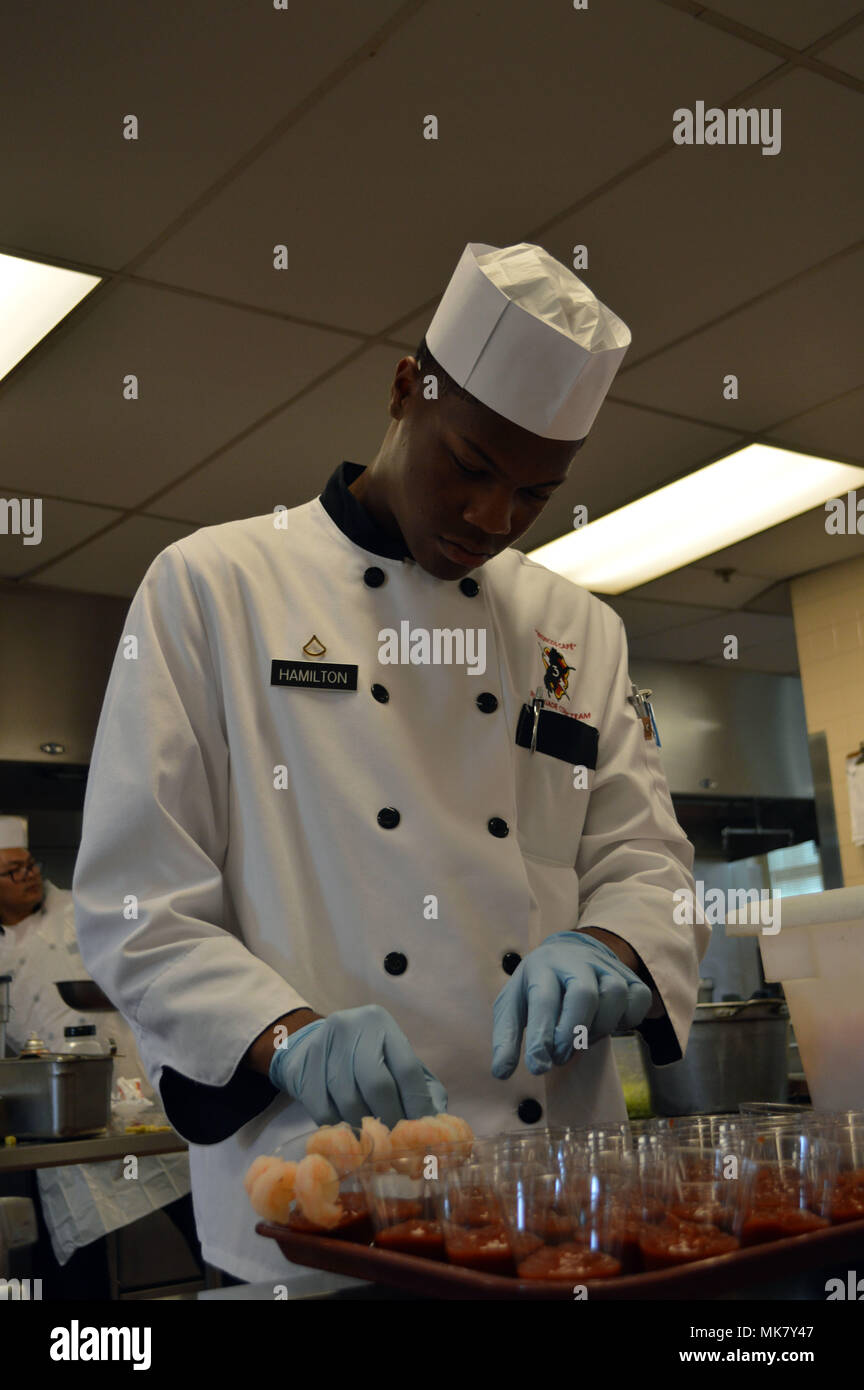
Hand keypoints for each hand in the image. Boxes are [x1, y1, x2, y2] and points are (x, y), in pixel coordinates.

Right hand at [269, 1003, 447, 1127]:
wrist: (309, 1045)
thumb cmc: (364, 1059)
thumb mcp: (394, 1062)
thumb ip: (420, 1088)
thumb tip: (436, 1124)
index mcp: (382, 1024)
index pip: (406, 1068)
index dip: (416, 1105)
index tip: (420, 1132)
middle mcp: (353, 1027)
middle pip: (377, 1084)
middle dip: (390, 1119)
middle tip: (395, 1143)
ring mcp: (324, 1044)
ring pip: (348, 1100)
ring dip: (364, 1128)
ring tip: (372, 1141)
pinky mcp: (303, 1066)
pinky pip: (323, 1110)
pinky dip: (338, 1127)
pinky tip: (346, 1131)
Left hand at [492, 931, 652, 1078]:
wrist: (572, 953)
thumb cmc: (539, 986)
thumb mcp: (514, 1004)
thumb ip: (506, 1038)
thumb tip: (500, 1073)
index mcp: (542, 966)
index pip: (544, 1000)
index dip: (541, 1036)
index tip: (537, 1067)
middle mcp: (576, 961)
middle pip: (583, 994)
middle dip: (572, 1033)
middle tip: (560, 1057)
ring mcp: (607, 967)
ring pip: (614, 995)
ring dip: (598, 1029)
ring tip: (581, 1041)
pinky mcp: (631, 978)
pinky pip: (639, 999)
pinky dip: (628, 1020)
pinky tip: (607, 1025)